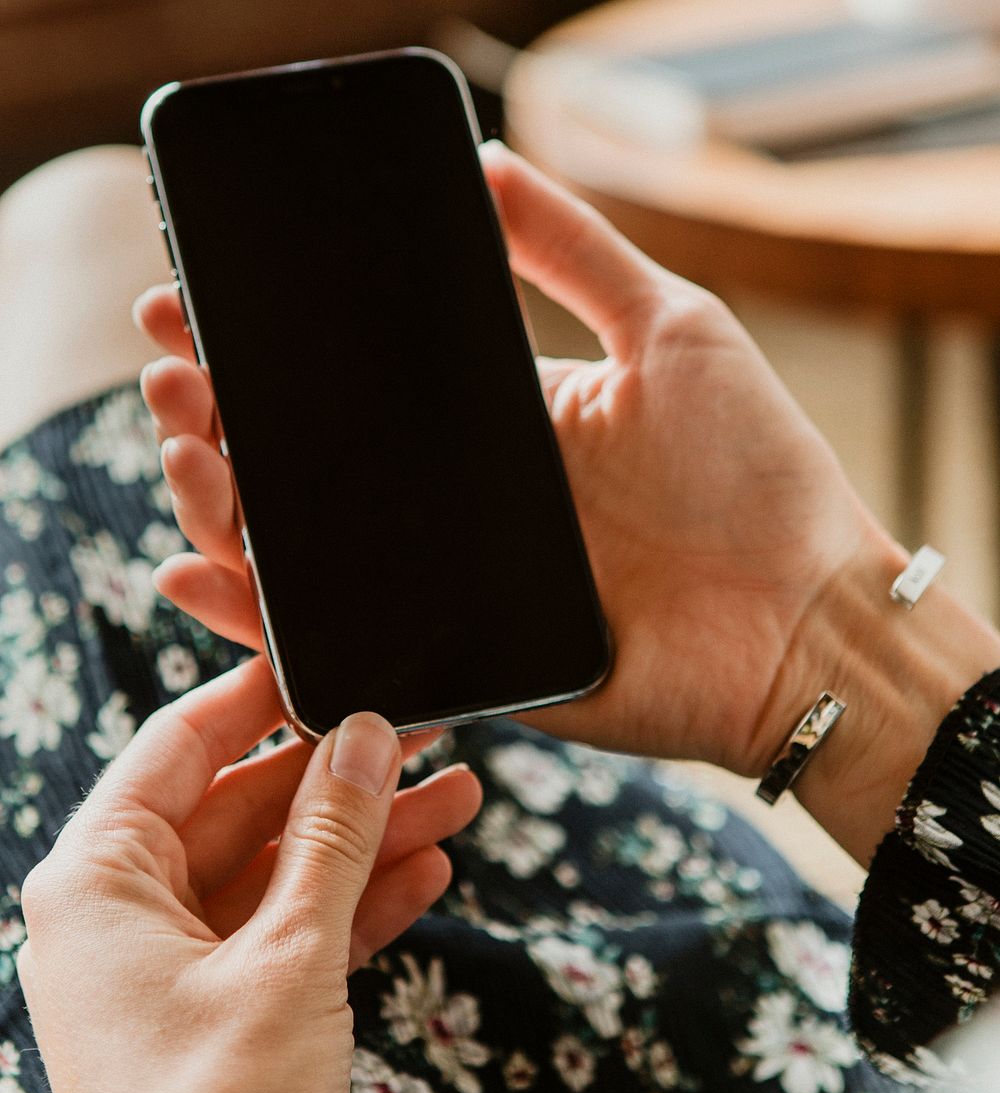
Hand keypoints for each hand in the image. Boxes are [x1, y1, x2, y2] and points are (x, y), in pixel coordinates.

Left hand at [16, 657, 480, 1092]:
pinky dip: (353, 904)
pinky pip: (290, 932)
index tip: (331, 665)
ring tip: (456, 799)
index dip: (261, 700)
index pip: (181, 747)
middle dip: (342, 781)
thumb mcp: (290, 953)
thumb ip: (332, 836)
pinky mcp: (221, 1013)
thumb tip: (365, 738)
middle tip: (425, 739)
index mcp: (100, 879)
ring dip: (365, 840)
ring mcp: (174, 967)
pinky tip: (425, 871)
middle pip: (245, 809)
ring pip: (280, 871)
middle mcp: (126, 914)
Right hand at [134, 145, 999, 861]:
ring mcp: (448, 593)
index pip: (353, 388)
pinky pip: (338, 648)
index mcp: (493, 432)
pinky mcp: (453, 668)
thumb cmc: (757, 479)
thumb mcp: (673, 329)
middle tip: (172, 374)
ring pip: (304, 555)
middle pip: (310, 471)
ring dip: (222, 508)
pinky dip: (258, 622)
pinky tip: (201, 576)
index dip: (270, 350)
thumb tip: (487, 159)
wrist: (804, 621)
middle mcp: (456, 512)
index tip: (197, 305)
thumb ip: (575, 250)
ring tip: (180, 450)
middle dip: (220, 420)